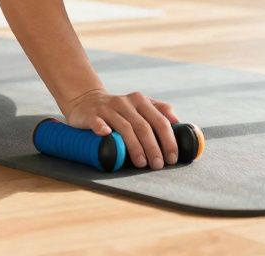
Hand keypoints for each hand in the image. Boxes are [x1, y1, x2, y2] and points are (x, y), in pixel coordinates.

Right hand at [61, 88, 180, 168]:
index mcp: (140, 100)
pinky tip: (106, 135)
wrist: (86, 100)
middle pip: (143, 126)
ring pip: (124, 127)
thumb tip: (179, 122)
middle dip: (153, 147)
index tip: (172, 157)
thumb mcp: (140, 105)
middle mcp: (125, 103)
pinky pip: (97, 121)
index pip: (159, 120)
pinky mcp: (91, 114)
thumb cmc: (119, 109)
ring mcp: (107, 108)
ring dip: (134, 146)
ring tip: (141, 163)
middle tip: (158, 165)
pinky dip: (101, 128)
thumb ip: (160, 109)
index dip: (168, 139)